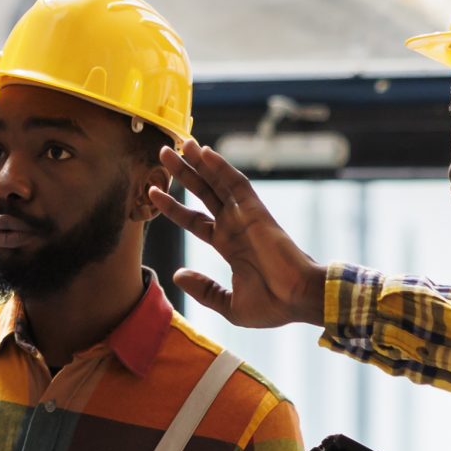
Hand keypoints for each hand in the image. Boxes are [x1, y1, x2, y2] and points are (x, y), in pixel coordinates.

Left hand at [150, 140, 326, 329]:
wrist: (298, 300)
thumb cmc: (272, 306)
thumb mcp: (229, 305)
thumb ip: (204, 290)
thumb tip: (177, 275)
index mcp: (228, 246)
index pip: (194, 220)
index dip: (173, 207)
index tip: (152, 193)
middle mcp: (234, 226)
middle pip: (203, 194)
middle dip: (183, 174)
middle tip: (164, 154)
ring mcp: (244, 217)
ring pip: (216, 183)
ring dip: (197, 164)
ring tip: (179, 144)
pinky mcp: (256, 211)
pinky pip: (236, 183)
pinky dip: (220, 167)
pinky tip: (204, 151)